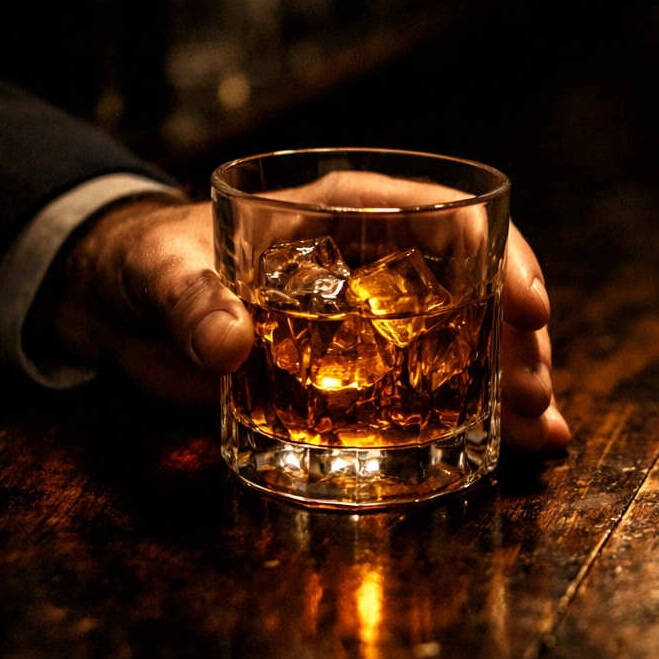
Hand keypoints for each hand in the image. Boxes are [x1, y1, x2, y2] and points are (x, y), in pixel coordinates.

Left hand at [46, 185, 569, 450]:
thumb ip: (192, 302)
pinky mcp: (363, 368)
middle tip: (534, 394)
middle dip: (520, 339)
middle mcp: (378, 259)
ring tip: (540, 431)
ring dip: (513, 383)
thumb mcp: (161, 272)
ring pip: (472, 339)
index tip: (526, 308)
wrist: (118, 305)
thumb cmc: (146, 260)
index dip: (500, 257)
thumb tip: (228, 343)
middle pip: (480, 285)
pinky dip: (479, 416)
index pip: (448, 216)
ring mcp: (377, 316)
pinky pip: (434, 385)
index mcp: (344, 212)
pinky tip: (517, 446)